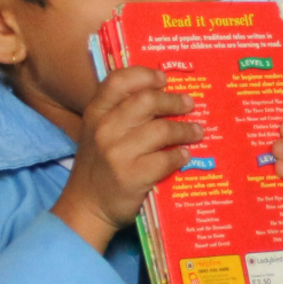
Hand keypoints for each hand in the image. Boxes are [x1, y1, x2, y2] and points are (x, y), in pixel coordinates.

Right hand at [52, 67, 202, 251]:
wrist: (86, 208)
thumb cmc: (99, 166)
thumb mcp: (99, 133)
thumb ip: (122, 114)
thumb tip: (165, 95)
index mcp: (96, 113)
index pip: (119, 81)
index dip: (145, 75)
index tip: (164, 79)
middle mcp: (104, 129)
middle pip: (147, 100)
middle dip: (174, 101)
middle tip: (189, 105)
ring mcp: (117, 153)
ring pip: (162, 129)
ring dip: (186, 130)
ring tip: (197, 132)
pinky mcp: (132, 176)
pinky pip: (167, 159)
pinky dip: (180, 156)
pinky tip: (185, 156)